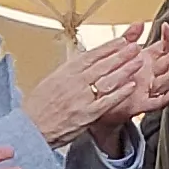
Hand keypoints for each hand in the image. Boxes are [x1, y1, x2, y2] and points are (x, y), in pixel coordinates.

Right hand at [23, 28, 168, 149]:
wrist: (30, 128)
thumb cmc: (37, 107)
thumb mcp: (51, 81)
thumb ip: (68, 73)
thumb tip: (82, 64)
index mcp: (66, 72)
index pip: (92, 55)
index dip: (109, 47)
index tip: (122, 40)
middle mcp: (75, 82)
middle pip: (103, 64)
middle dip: (122, 54)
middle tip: (136, 46)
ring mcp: (82, 98)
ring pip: (108, 80)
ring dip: (125, 70)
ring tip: (138, 61)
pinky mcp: (86, 114)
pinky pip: (107, 101)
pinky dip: (120, 93)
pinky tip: (131, 86)